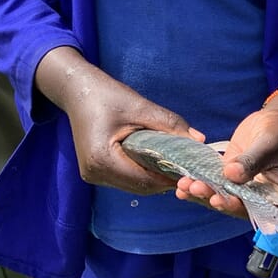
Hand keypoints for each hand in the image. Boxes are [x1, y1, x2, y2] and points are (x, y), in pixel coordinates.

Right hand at [36, 48, 201, 193]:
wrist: (77, 90)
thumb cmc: (107, 95)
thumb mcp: (141, 107)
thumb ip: (170, 125)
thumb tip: (200, 140)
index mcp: (102, 159)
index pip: (144, 181)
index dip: (170, 178)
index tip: (193, 171)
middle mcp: (95, 173)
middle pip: (140, 187)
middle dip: (165, 180)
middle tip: (189, 168)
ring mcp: (93, 176)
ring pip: (133, 186)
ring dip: (155, 178)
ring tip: (176, 164)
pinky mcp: (95, 172)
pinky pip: (125, 179)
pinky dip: (142, 174)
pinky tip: (157, 161)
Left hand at [176, 92, 277, 214]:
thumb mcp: (270, 142)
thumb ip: (252, 160)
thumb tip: (231, 174)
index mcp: (276, 193)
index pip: (255, 208)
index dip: (236, 206)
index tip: (218, 199)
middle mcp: (259, 193)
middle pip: (234, 203)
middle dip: (212, 197)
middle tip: (194, 187)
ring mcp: (244, 183)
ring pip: (222, 193)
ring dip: (202, 191)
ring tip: (184, 184)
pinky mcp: (232, 172)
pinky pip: (215, 180)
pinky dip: (200, 181)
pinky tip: (184, 182)